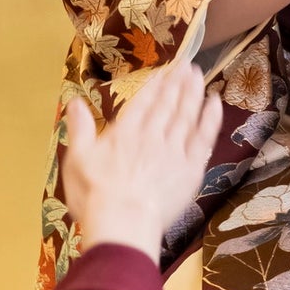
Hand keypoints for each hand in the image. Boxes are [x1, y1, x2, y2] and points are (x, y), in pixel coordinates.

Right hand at [62, 59, 222, 261]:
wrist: (123, 224)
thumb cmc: (95, 195)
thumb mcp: (77, 159)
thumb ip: (79, 128)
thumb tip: (74, 101)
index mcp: (125, 132)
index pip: (144, 101)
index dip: (156, 83)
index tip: (166, 69)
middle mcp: (152, 135)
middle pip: (168, 104)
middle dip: (178, 82)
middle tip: (187, 65)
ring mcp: (174, 150)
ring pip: (187, 115)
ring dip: (193, 93)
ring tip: (199, 76)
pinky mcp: (191, 169)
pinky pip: (204, 137)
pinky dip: (210, 118)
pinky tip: (215, 104)